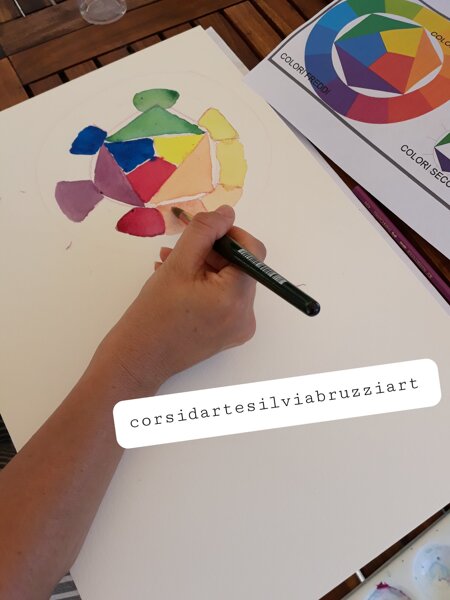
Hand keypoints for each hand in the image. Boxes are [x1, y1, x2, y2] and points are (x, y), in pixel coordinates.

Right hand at [92, 205, 265, 396]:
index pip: (252, 251)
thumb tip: (226, 213)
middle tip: (177, 248)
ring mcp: (238, 327)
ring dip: (203, 267)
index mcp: (237, 298)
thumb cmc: (153, 314)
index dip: (230, 234)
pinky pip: (223, 299)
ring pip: (229, 282)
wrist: (138, 359)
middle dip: (210, 252)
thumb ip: (203, 232)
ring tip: (169, 264)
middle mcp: (246, 315)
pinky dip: (205, 286)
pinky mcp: (228, 334)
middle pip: (239, 267)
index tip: (204, 230)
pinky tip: (177, 283)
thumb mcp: (177, 264)